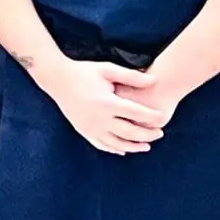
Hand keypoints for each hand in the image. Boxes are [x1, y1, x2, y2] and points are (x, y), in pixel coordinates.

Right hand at [31, 58, 166, 153]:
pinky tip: (124, 150)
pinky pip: (101, 145)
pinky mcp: (83, 131)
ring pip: (117, 143)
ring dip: (133, 146)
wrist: (57, 79)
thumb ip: (131, 77)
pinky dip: (114, 149)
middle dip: (147, 134)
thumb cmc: (84, 72)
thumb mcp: (108, 70)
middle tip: (160, 133)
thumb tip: (155, 80)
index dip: (152, 116)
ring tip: (147, 146)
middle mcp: (100, 118)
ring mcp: (90, 127)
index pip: (136, 113)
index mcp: (108, 102)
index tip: (163, 118)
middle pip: (130, 132)